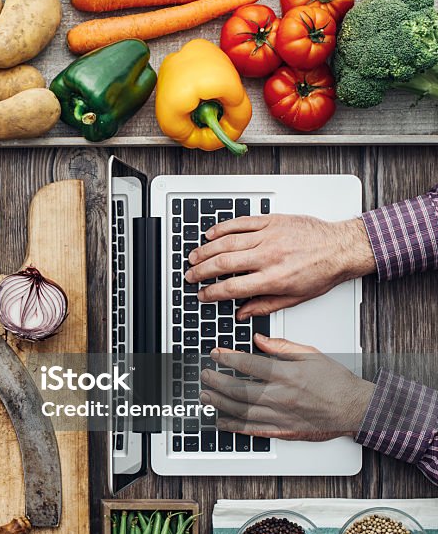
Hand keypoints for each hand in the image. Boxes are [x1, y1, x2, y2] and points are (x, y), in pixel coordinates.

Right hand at [185, 214, 375, 319]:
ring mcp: (269, 236)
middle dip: (201, 271)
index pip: (232, 288)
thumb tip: (242, 313)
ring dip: (206, 250)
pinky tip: (211, 234)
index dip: (211, 292)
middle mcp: (269, 256)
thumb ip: (265, 306)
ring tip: (194, 257)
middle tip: (190, 275)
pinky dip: (222, 227)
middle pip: (223, 263)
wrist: (342, 248)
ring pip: (227, 242)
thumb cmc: (322, 272)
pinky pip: (241, 223)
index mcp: (274, 279)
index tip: (202, 294)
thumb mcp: (295, 298)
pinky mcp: (272, 221)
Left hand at [200, 335, 374, 440]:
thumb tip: (258, 339)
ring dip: (219, 404)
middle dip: (216, 382)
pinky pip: (252, 430)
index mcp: (288, 375)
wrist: (356, 409)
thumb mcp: (311, 354)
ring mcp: (281, 416)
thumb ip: (282, 346)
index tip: (215, 353)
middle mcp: (282, 397)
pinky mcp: (283, 430)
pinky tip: (221, 421)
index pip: (249, 364)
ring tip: (205, 396)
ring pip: (241, 411)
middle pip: (239, 390)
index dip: (227, 358)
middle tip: (204, 375)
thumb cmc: (336, 382)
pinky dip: (233, 426)